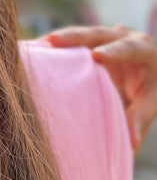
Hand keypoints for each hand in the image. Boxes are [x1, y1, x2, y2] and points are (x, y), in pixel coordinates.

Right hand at [46, 25, 156, 153]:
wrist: (144, 71)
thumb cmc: (151, 87)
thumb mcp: (152, 100)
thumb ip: (140, 117)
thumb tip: (130, 145)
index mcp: (142, 47)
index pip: (127, 48)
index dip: (112, 52)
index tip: (96, 56)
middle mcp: (120, 35)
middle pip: (97, 34)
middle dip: (73, 37)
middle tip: (52, 41)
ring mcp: (101, 35)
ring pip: (79, 35)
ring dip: (57, 40)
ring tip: (36, 46)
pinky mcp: (87, 40)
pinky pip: (68, 40)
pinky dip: (52, 46)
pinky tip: (34, 50)